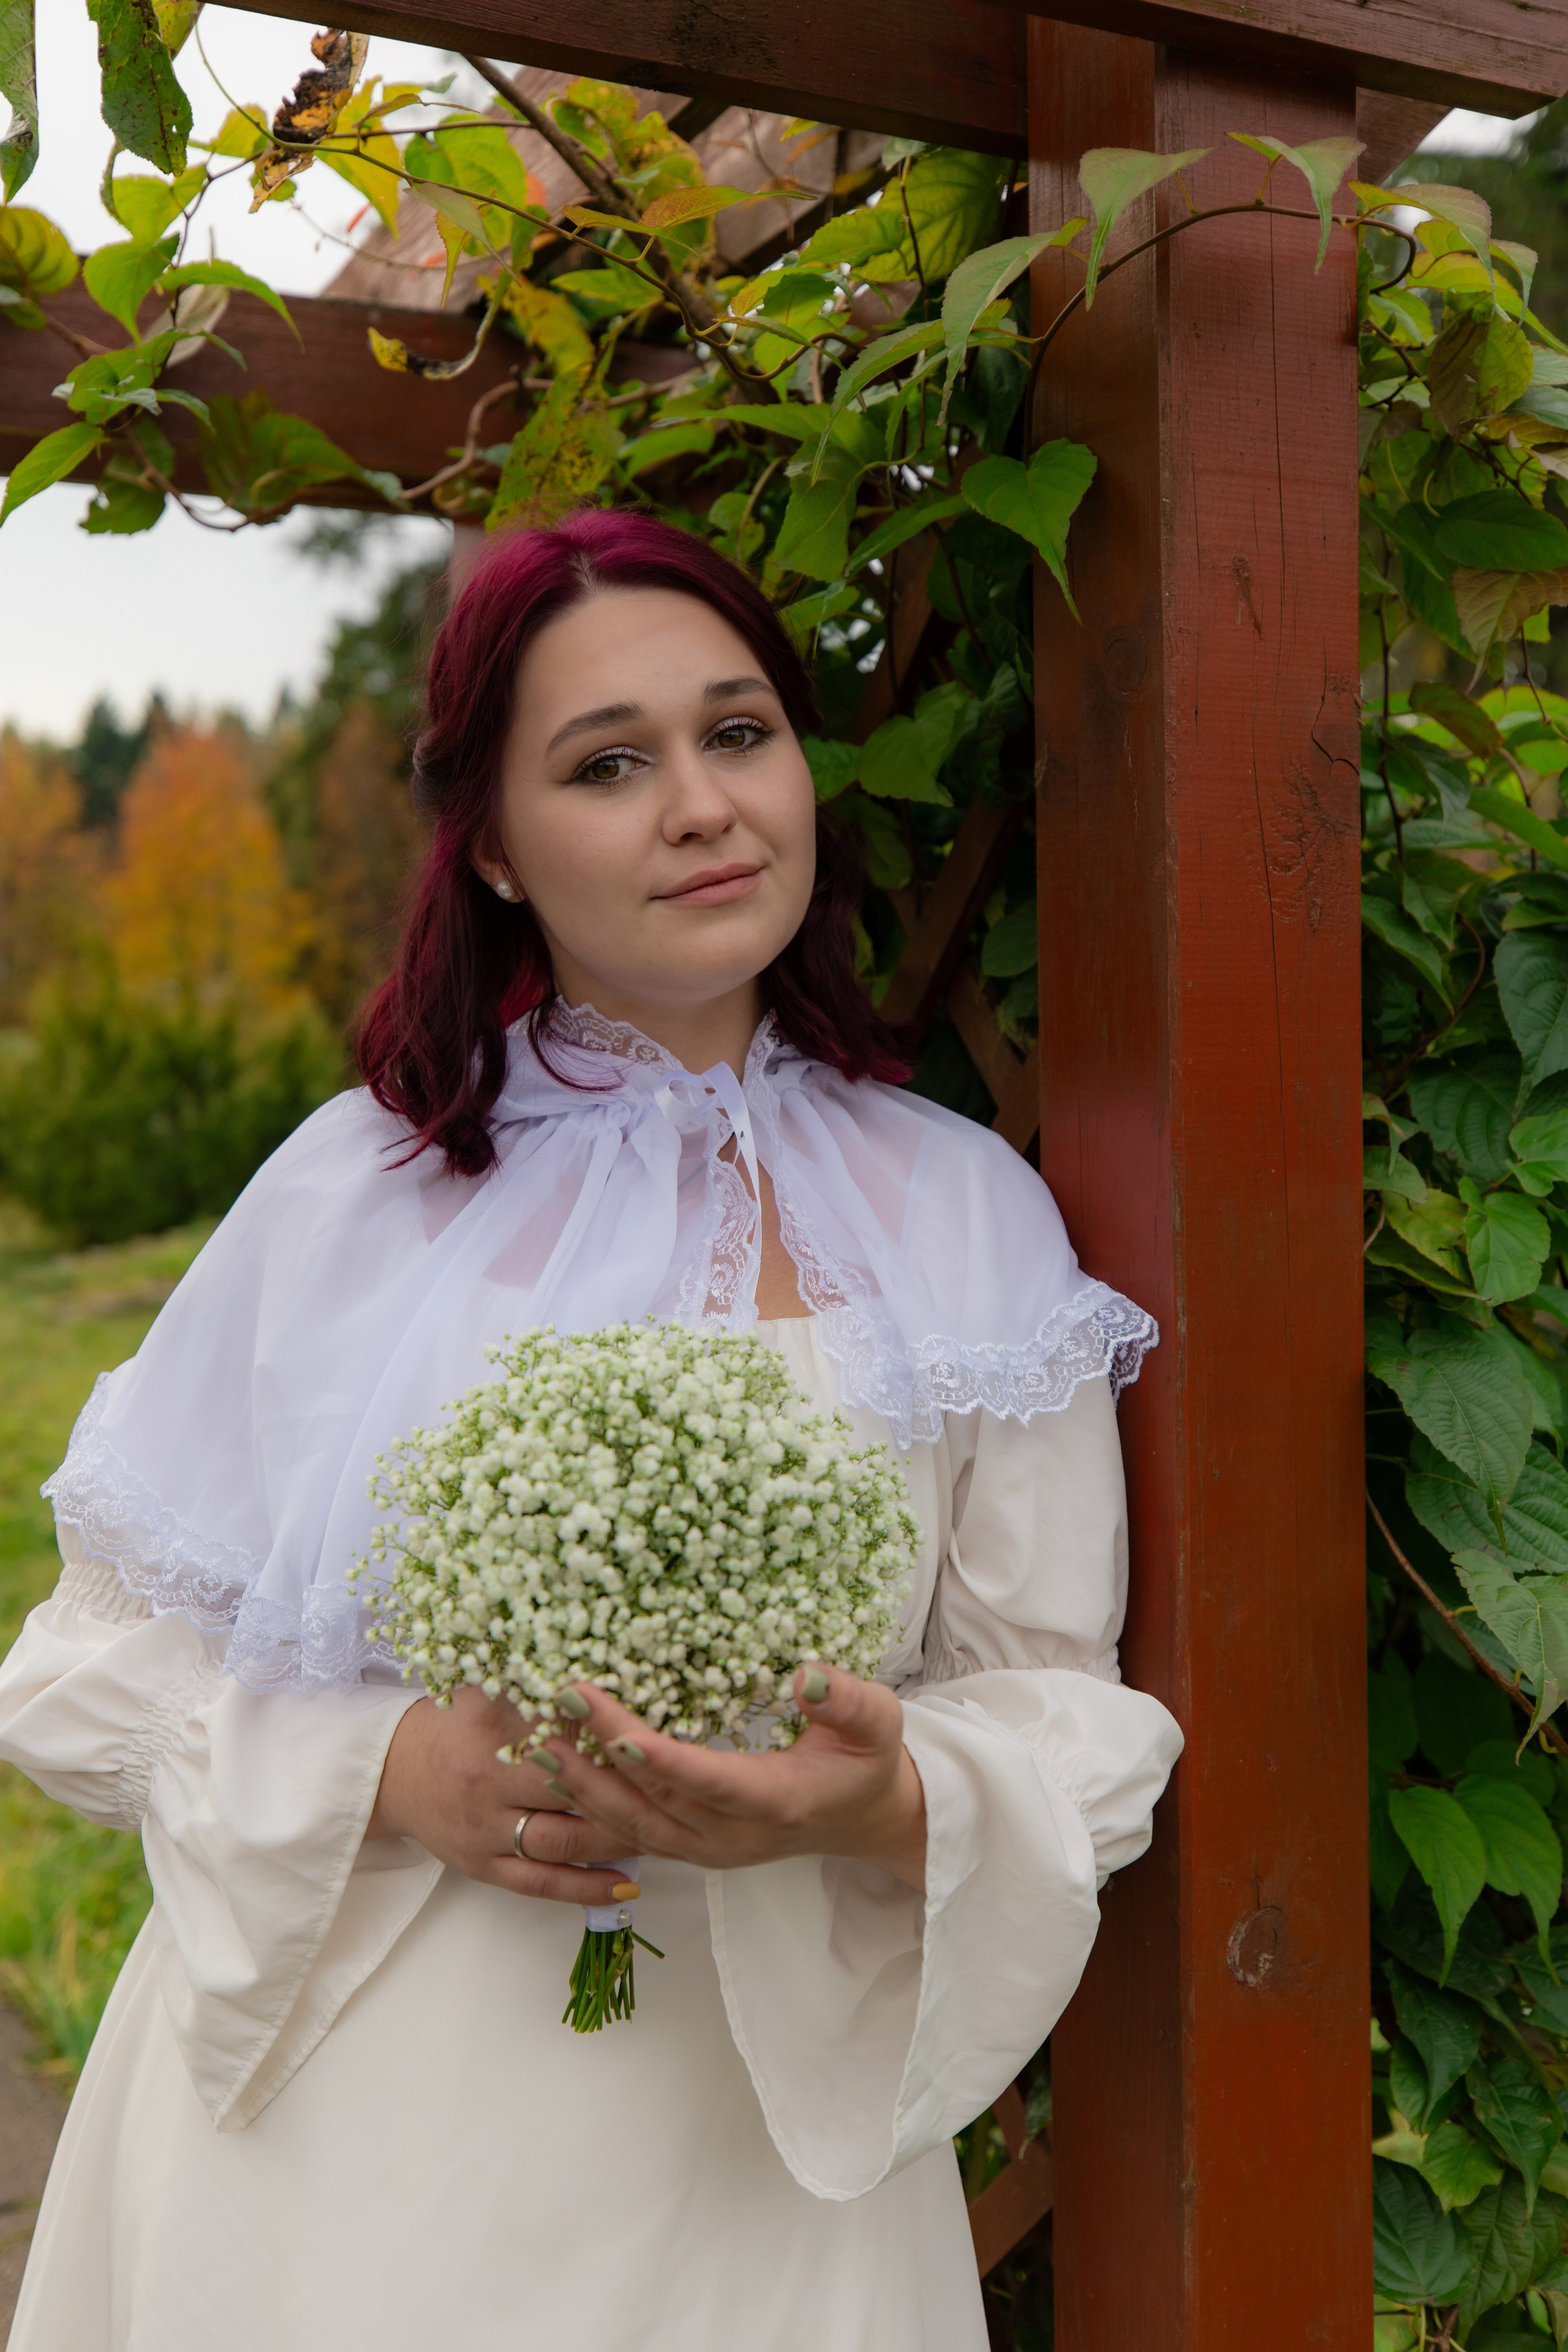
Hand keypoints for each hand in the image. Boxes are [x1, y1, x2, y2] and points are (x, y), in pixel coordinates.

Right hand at [366, 1688, 640, 1907]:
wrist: (392, 1773)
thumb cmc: (452, 1726)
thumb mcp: (486, 1690)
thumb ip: (533, 1679)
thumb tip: (595, 1667)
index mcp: (493, 1730)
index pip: (565, 1732)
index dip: (610, 1737)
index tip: (651, 1737)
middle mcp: (491, 1783)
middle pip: (571, 1791)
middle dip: (623, 1791)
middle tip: (672, 1790)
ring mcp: (488, 1831)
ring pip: (563, 1842)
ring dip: (614, 1841)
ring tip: (660, 1834)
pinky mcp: (485, 1867)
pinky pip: (542, 1884)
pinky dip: (587, 1887)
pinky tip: (627, 1884)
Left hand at [538, 1667, 927, 1892]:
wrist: (861, 1819)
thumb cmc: (867, 1760)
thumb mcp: (878, 1722)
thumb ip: (848, 1701)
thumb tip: (806, 1674)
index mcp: (776, 1803)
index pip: (709, 1782)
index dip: (662, 1761)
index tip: (616, 1728)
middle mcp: (731, 1837)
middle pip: (655, 1801)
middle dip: (601, 1756)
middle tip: (558, 1705)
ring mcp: (705, 1849)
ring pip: (632, 1826)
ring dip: (583, 1787)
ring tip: (537, 1742)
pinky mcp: (688, 1848)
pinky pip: (630, 1832)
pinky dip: (590, 1805)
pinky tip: (559, 1771)